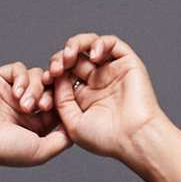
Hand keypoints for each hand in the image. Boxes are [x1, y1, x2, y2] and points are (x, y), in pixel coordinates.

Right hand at [0, 62, 70, 170]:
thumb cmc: (6, 148)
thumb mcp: (42, 151)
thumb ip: (62, 140)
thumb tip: (76, 128)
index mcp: (37, 124)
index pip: (58, 105)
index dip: (63, 103)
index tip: (64, 107)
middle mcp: (27, 106)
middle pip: (51, 88)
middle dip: (50, 95)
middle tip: (43, 106)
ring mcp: (14, 91)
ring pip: (38, 76)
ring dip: (35, 90)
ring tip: (24, 106)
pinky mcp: (3, 78)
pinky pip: (20, 68)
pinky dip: (22, 79)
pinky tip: (15, 94)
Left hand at [42, 34, 162, 160]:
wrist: (134, 138)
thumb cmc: (106, 139)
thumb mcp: (72, 124)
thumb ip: (61, 101)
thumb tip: (55, 78)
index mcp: (83, 97)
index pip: (63, 75)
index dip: (52, 73)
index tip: (46, 79)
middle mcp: (97, 82)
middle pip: (73, 58)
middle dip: (61, 59)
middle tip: (57, 68)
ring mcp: (111, 71)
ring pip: (89, 45)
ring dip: (76, 45)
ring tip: (69, 55)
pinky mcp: (126, 63)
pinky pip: (111, 43)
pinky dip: (99, 43)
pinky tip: (93, 56)